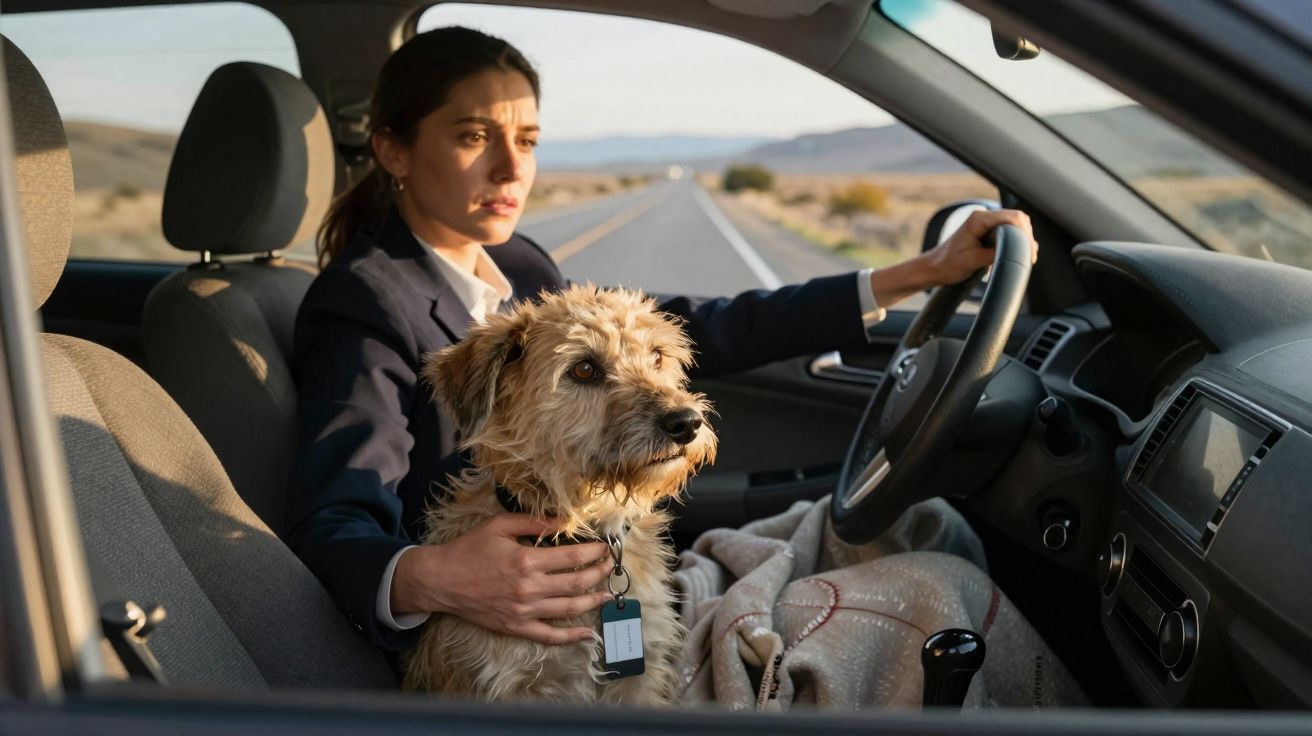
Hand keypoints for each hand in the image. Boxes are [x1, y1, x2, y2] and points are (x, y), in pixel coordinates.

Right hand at [391, 514, 613, 644]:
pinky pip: (549, 636)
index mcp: (526, 560)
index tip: (605, 548)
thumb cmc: (469, 550)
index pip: (573, 557)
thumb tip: (563, 521)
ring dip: (593, 600)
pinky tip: (588, 633)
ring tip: (606, 592)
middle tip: (609, 566)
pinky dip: (571, 636)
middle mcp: (529, 588)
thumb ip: (534, 522)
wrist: (440, 580)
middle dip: (599, 573)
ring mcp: (524, 611)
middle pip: (576, 583)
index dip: (594, 553)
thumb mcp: (500, 525)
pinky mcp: (516, 627)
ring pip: (569, 609)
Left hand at [922, 208, 1038, 285]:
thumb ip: (994, 255)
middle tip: (1030, 256)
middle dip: (1026, 236)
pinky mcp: (988, 232)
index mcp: (978, 219)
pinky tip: (1018, 254)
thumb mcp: (972, 261)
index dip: (1025, 233)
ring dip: (1023, 239)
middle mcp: (984, 217)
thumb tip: (1015, 253)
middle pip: (1018, 219)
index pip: (1013, 218)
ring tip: (1026, 257)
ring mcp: (987, 224)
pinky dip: (1017, 242)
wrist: (935, 268)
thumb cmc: (948, 264)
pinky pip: (1009, 232)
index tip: (1029, 250)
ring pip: (1015, 225)